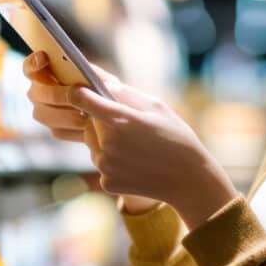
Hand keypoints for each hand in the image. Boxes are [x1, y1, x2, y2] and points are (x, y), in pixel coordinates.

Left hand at [71, 80, 238, 231]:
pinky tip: (134, 163)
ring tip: (134, 147)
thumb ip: (126, 93)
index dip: (78, 93)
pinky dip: (112, 162)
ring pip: (93, 145)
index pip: (83, 101)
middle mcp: (108, 144)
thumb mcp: (157, 107)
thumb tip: (101, 83)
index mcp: (121, 120)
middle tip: (129, 127)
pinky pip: (101, 164)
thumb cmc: (176, 137)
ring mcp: (106, 166)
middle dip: (102, 122)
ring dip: (105, 142)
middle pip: (89, 124)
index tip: (76, 90)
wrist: (188, 179)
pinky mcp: (107, 182)